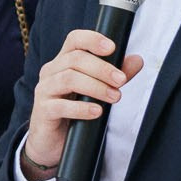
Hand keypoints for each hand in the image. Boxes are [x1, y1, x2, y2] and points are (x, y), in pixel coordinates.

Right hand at [20, 29, 144, 180]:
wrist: (52, 142)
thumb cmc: (74, 111)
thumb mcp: (96, 91)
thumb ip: (114, 75)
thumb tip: (137, 60)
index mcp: (63, 61)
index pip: (74, 39)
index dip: (92, 39)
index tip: (112, 48)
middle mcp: (51, 71)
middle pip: (75, 58)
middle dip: (102, 68)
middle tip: (121, 80)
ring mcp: (44, 90)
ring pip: (68, 78)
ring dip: (96, 87)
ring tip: (114, 97)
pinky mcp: (43, 111)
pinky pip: (61, 106)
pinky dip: (81, 108)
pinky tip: (97, 112)